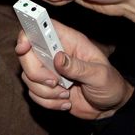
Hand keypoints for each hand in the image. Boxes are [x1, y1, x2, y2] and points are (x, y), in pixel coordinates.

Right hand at [16, 21, 132, 119]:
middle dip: (36, 73)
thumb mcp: (100, 75)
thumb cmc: (109, 85)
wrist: (110, 107)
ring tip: (66, 94)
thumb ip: (78, 67)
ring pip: (28, 76)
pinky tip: (65, 102)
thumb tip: (58, 58)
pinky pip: (33, 93)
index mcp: (68, 41)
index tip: (23, 47)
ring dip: (45, 92)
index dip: (28, 33)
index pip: (41, 27)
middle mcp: (54, 53)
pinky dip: (48, 102)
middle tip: (55, 82)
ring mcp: (48, 70)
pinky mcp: (45, 87)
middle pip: (27, 54)